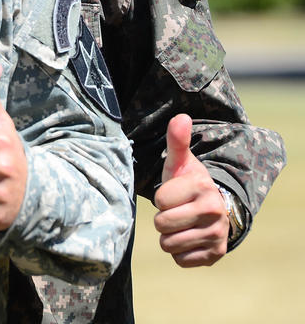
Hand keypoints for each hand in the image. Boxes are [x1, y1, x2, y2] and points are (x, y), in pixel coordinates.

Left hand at [153, 114, 228, 266]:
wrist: (213, 206)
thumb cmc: (187, 182)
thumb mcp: (180, 161)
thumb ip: (177, 140)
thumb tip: (181, 117)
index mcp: (202, 187)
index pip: (160, 200)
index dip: (161, 197)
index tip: (173, 193)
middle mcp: (214, 212)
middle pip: (162, 224)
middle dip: (162, 218)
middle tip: (175, 210)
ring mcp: (216, 235)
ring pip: (169, 244)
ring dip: (169, 236)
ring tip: (180, 223)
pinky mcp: (216, 254)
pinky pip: (180, 260)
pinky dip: (180, 251)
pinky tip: (188, 237)